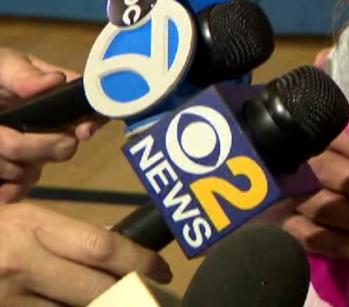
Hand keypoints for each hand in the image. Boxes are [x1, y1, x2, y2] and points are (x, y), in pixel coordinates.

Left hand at [0, 48, 99, 203]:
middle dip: (27, 144)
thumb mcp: (3, 67)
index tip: (82, 130)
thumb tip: (54, 81)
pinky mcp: (14, 178)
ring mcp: (33, 156)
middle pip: (63, 149)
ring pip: (32, 172)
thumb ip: (24, 75)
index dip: (92, 123)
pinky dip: (7, 189)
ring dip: (4, 161)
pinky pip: (18, 192)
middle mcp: (53, 130)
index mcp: (58, 99)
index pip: (92, 112)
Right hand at [0, 201, 171, 305]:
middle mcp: (22, 264)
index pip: (102, 247)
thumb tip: (114, 251)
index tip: (162, 270)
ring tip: (118, 302)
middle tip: (148, 295)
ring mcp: (9, 298)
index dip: (139, 262)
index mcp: (32, 228)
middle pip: (95, 288)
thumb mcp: (21, 220)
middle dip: (129, 294)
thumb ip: (64, 236)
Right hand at [281, 131, 348, 259]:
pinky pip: (300, 235)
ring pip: (319, 205)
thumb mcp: (328, 147)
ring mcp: (281, 196)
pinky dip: (327, 242)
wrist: (244, 192)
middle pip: (329, 172)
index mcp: (309, 139)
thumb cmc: (306, 163)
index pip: (340, 143)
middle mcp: (293, 163)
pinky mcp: (273, 225)